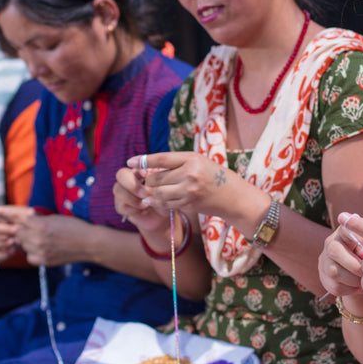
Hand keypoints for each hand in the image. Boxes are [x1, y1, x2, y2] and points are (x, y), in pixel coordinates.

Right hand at [0, 205, 32, 261]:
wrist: (33, 239)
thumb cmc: (26, 224)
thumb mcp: (26, 216)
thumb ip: (19, 213)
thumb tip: (24, 212)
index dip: (0, 215)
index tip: (10, 218)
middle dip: (1, 229)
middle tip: (14, 230)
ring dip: (0, 243)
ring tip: (13, 242)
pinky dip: (2, 254)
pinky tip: (12, 251)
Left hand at [14, 212, 92, 266]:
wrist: (89, 244)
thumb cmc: (75, 227)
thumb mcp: (56, 217)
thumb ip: (39, 218)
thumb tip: (27, 216)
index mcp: (41, 226)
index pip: (22, 221)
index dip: (24, 219)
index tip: (26, 219)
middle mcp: (39, 240)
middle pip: (19, 234)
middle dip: (24, 230)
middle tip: (32, 228)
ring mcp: (42, 252)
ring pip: (23, 246)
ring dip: (27, 241)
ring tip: (37, 238)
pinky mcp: (46, 262)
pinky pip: (30, 257)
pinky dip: (31, 253)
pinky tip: (39, 248)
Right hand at [113, 167, 167, 234]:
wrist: (163, 217)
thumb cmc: (165, 198)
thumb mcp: (167, 188)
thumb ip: (161, 178)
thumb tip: (154, 171)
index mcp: (140, 172)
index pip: (134, 164)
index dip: (139, 168)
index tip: (147, 175)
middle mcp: (128, 180)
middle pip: (121, 174)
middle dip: (132, 184)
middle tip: (145, 194)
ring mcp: (123, 193)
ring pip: (118, 190)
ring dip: (133, 199)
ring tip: (147, 205)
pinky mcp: (121, 206)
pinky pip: (121, 205)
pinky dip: (133, 209)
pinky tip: (144, 211)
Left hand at [125, 152, 246, 220]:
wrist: (232, 196)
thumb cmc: (213, 175)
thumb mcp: (198, 162)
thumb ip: (177, 163)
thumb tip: (149, 167)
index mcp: (192, 159)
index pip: (161, 159)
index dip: (143, 160)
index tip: (130, 161)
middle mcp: (190, 174)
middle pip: (156, 178)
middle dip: (148, 180)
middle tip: (145, 180)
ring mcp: (189, 191)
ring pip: (158, 193)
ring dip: (151, 193)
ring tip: (150, 191)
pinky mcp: (189, 204)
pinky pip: (166, 204)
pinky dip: (158, 202)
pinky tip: (155, 200)